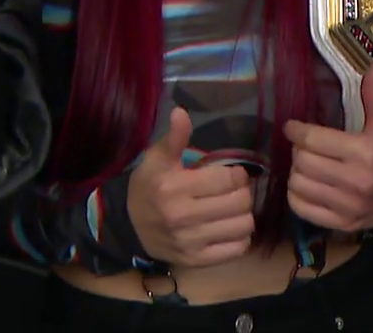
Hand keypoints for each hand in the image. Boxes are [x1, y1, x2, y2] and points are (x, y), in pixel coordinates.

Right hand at [127, 108, 256, 267]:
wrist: (129, 226)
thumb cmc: (148, 187)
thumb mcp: (156, 159)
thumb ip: (173, 137)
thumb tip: (181, 112)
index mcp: (174, 187)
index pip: (228, 179)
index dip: (237, 174)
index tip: (232, 174)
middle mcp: (182, 216)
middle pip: (240, 202)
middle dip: (242, 193)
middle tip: (234, 191)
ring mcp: (190, 242)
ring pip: (243, 226)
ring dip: (243, 215)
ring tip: (232, 209)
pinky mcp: (196, 261)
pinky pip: (237, 249)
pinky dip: (239, 237)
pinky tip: (228, 228)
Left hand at [282, 63, 372, 231]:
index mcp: (365, 151)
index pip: (314, 139)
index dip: (296, 130)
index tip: (292, 126)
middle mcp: (355, 181)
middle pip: (303, 161)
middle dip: (297, 149)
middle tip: (303, 144)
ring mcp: (349, 206)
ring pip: (299, 185)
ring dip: (296, 171)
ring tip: (305, 163)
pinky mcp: (344, 224)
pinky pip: (304, 210)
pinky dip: (297, 195)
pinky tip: (306, 185)